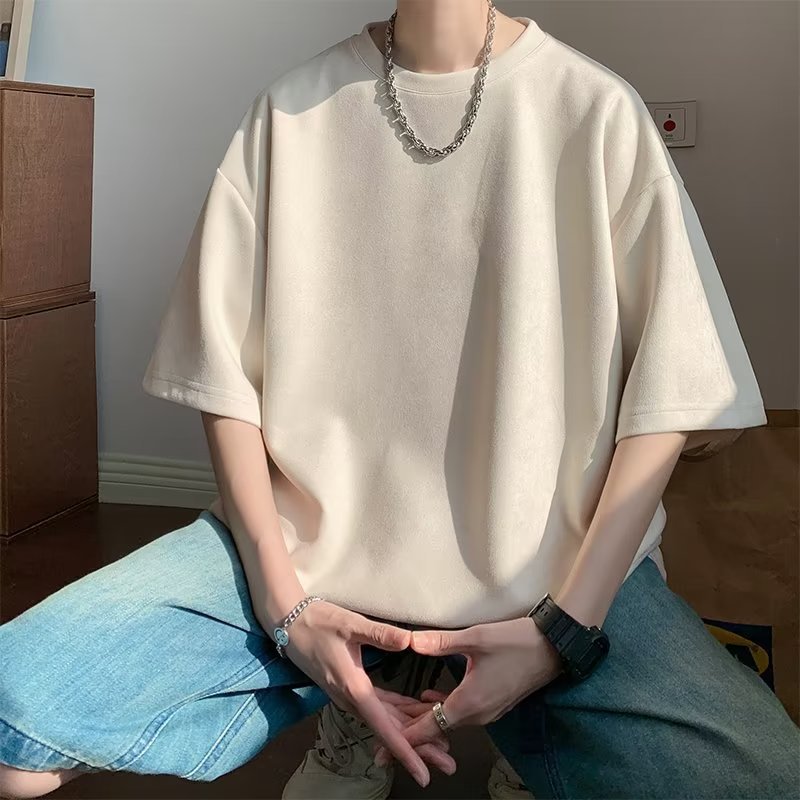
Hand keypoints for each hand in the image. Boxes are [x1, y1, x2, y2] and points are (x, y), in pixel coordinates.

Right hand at [281, 601, 452, 786]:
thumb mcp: (350, 625)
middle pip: (390, 731)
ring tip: (440, 745)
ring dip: (412, 733)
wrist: (290, 623)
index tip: (423, 773)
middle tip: (448, 763)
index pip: (384, 728)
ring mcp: (351, 695)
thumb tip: (408, 641)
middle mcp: (352, 699)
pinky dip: (399, 714)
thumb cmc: (319, 623)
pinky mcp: (351, 687)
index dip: (406, 751)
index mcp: (354, 689)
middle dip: (419, 748)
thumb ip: (380, 634)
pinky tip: (417, 713)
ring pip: (386, 721)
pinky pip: (379, 708)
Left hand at [372, 617, 562, 766]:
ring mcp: (488, 711)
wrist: (554, 647)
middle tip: (383, 731)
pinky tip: (430, 695)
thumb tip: (410, 642)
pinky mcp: (494, 703)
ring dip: (425, 716)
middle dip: (410, 728)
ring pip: (448, 720)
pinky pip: (461, 712)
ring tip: (400, 712)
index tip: (382, 748)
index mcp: (468, 704)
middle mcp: (477, 715)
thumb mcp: (475, 638)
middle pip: (436, 727)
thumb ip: (441, 642)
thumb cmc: (517, 642)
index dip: (404, 738)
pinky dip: (442, 707)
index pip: (429, 727)